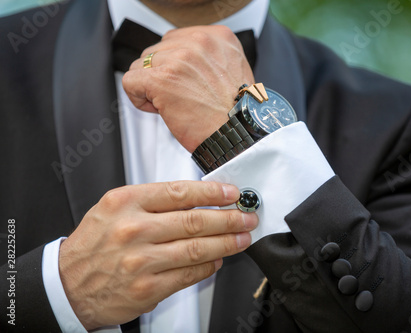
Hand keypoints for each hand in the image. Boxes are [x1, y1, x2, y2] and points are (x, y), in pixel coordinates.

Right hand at [59, 181, 257, 329]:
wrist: (67, 283)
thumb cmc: (95, 243)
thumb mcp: (115, 208)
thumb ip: (153, 201)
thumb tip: (198, 200)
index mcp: (126, 203)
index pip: (179, 193)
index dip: (212, 193)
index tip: (232, 193)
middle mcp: (133, 230)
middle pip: (194, 221)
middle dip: (228, 218)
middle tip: (246, 217)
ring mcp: (141, 261)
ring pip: (196, 249)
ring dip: (226, 243)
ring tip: (242, 238)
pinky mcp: (147, 288)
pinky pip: (188, 275)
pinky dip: (209, 266)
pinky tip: (218, 259)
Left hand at [122, 25, 254, 152]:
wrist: (236, 135)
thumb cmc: (235, 113)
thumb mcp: (232, 70)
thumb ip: (207, 58)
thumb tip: (181, 59)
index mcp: (218, 36)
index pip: (176, 39)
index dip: (176, 65)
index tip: (188, 83)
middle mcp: (199, 42)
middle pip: (157, 50)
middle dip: (163, 75)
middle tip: (183, 96)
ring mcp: (179, 59)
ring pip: (141, 65)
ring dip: (152, 87)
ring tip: (175, 104)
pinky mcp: (161, 79)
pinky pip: (131, 81)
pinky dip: (139, 99)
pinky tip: (160, 109)